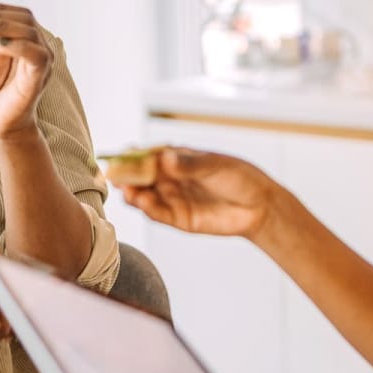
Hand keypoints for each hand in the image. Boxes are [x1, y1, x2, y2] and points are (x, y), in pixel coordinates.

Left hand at [0, 3, 53, 139]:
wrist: (1, 124)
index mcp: (26, 41)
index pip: (18, 14)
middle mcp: (38, 47)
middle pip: (25, 18)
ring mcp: (42, 62)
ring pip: (29, 32)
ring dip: (2, 25)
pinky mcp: (39, 77)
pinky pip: (36, 55)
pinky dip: (18, 46)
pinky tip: (0, 45)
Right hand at [122, 148, 283, 239]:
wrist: (258, 206)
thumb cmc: (238, 177)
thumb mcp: (215, 166)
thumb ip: (189, 165)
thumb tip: (165, 158)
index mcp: (175, 158)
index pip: (148, 155)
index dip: (132, 155)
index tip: (121, 154)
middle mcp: (169, 178)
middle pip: (140, 176)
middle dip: (126, 176)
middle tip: (114, 175)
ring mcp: (172, 198)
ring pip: (144, 196)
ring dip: (133, 193)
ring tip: (127, 190)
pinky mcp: (178, 218)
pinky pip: (157, 213)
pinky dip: (147, 208)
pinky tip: (141, 202)